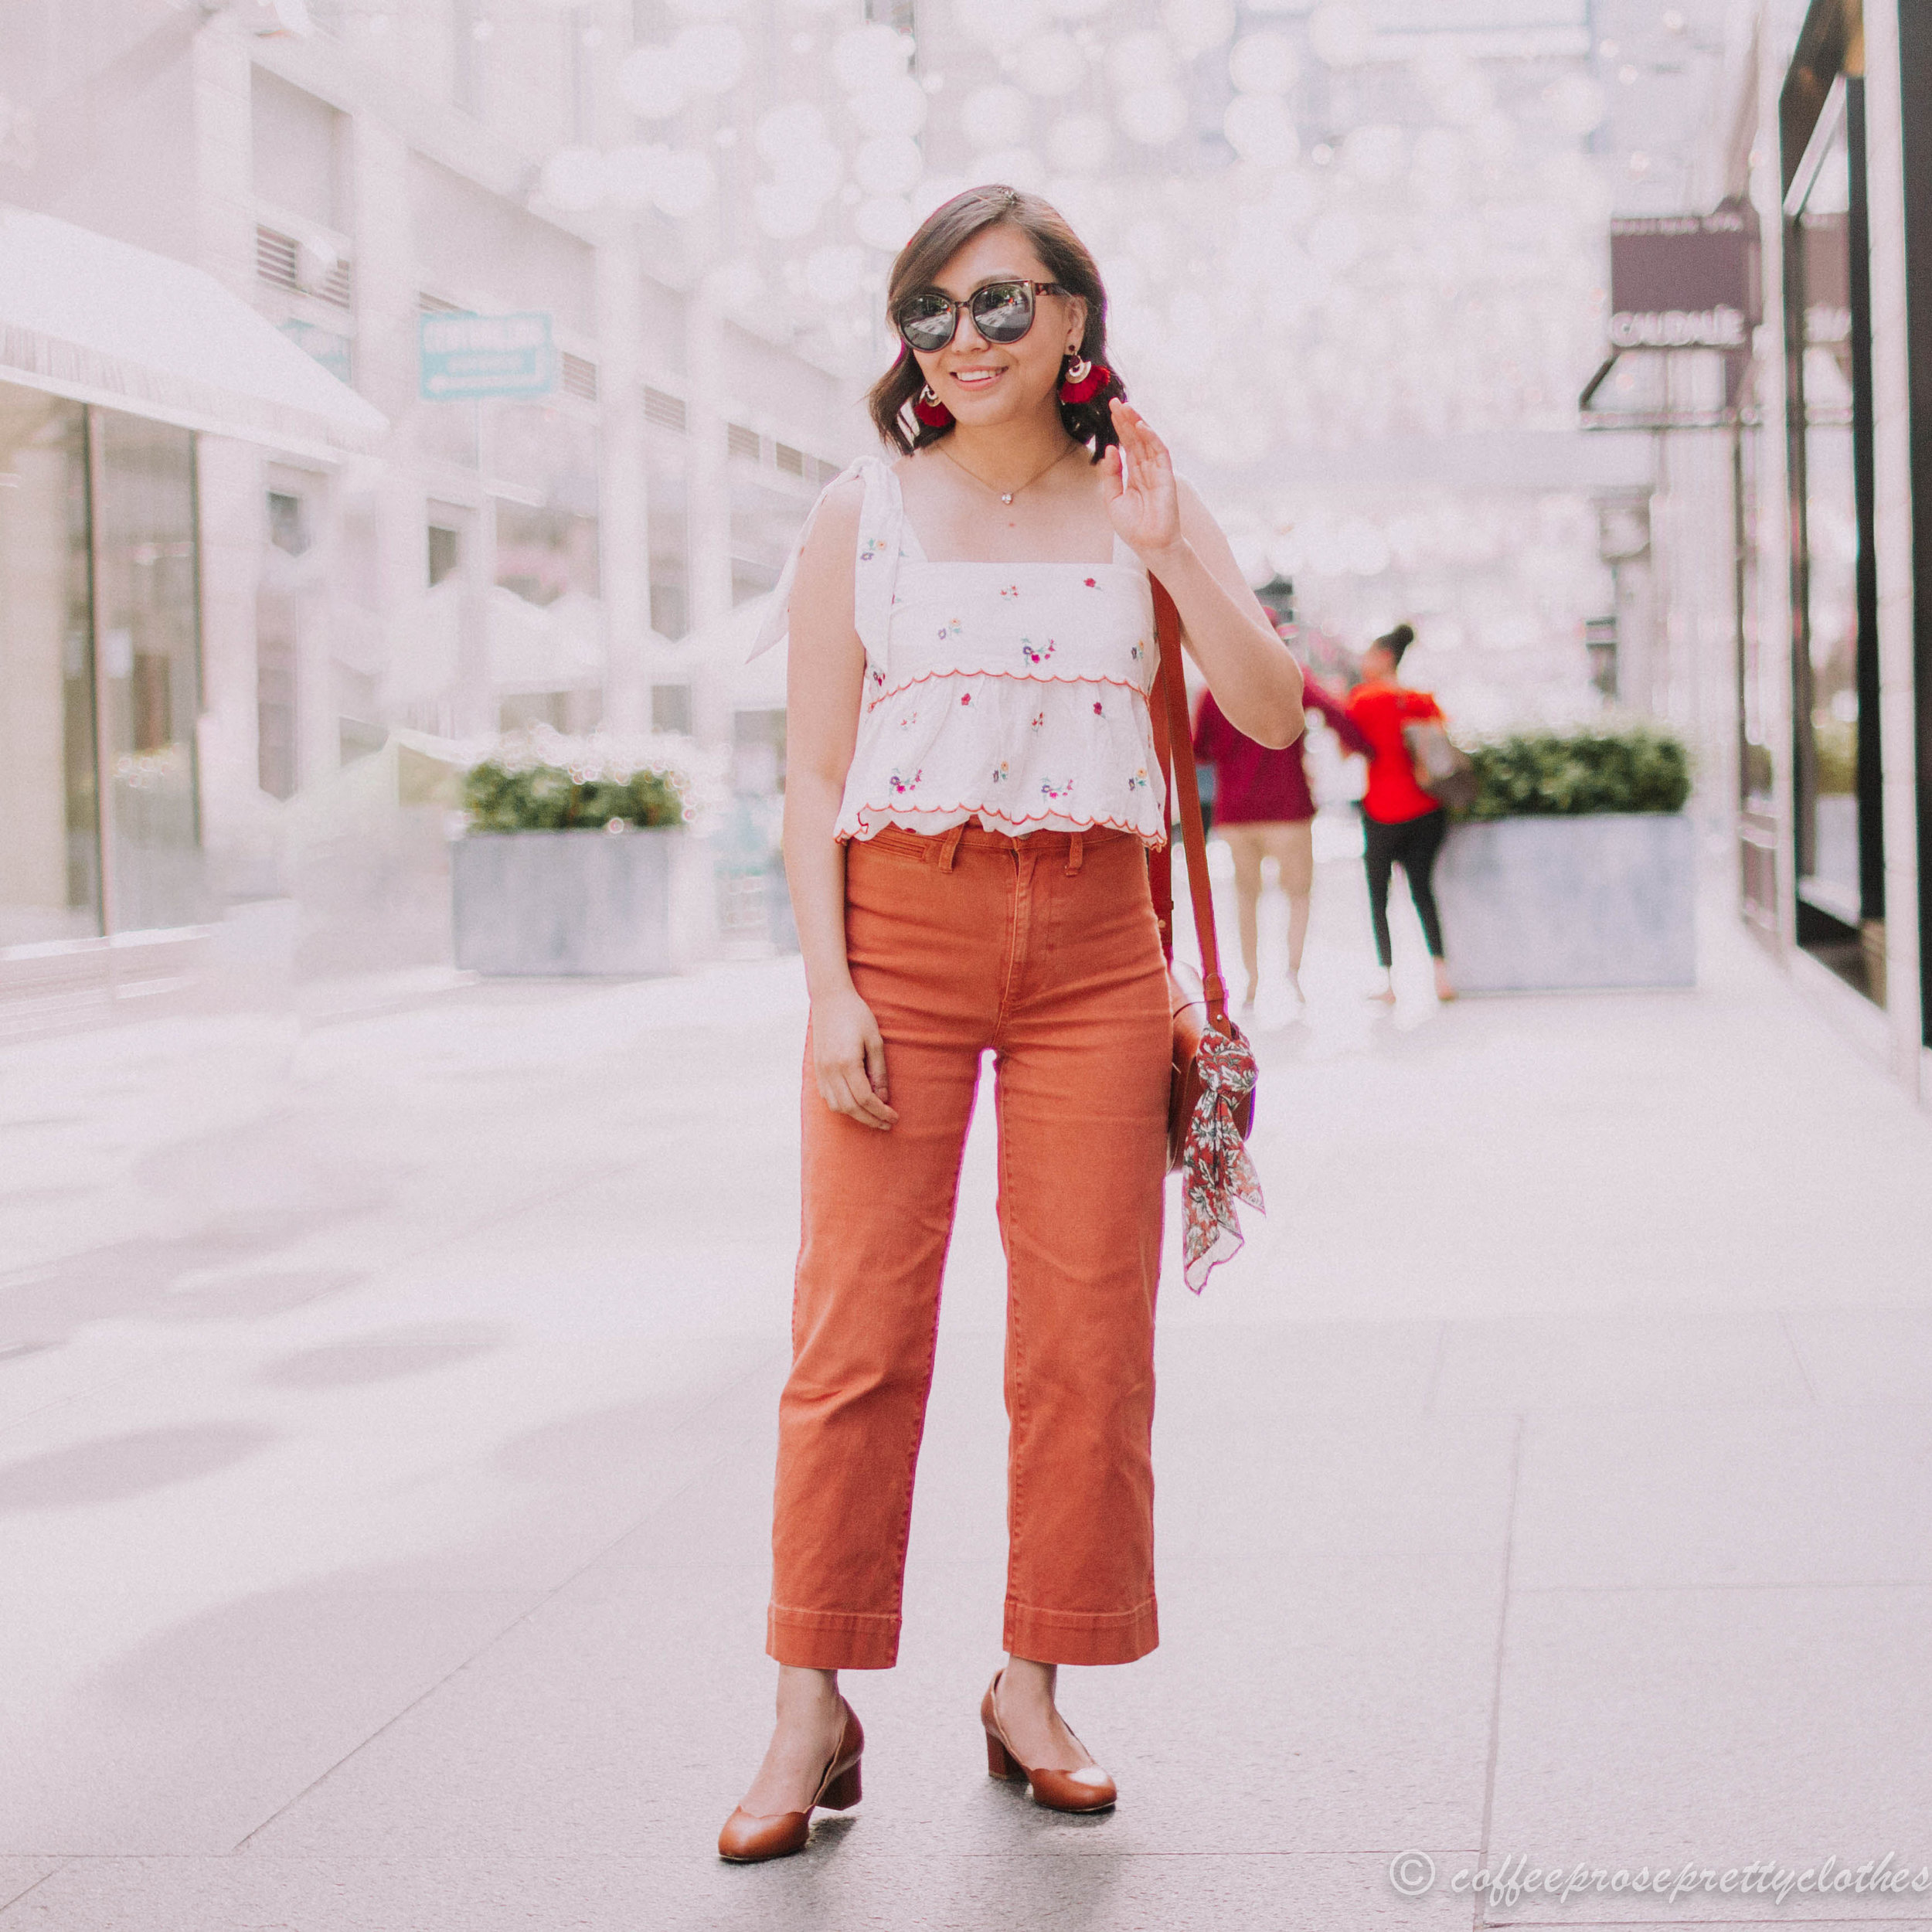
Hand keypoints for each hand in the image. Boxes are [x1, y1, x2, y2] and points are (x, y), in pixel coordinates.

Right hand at [810, 985, 897, 1130]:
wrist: (830, 999)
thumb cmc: (857, 1015)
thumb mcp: (875, 1041)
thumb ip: (879, 1072)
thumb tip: (883, 1098)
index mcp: (846, 1063)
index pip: (865, 1099)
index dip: (881, 1112)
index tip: (894, 1117)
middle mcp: (830, 1071)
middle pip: (851, 1107)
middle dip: (871, 1119)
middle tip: (887, 1124)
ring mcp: (821, 1071)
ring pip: (837, 1106)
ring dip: (856, 1115)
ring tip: (874, 1116)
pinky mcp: (817, 1069)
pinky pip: (828, 1097)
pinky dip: (843, 1106)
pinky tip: (856, 1105)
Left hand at [1100, 400, 1180, 559]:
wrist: (1150, 546)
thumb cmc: (1133, 527)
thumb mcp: (1112, 499)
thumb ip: (1110, 475)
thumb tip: (1110, 449)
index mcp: (1134, 475)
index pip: (1126, 446)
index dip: (1119, 428)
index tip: (1111, 411)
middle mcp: (1146, 470)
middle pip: (1136, 439)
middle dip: (1126, 420)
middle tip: (1116, 402)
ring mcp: (1157, 472)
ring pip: (1147, 442)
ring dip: (1137, 423)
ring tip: (1126, 407)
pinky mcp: (1166, 477)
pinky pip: (1160, 453)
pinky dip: (1152, 438)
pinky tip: (1141, 426)